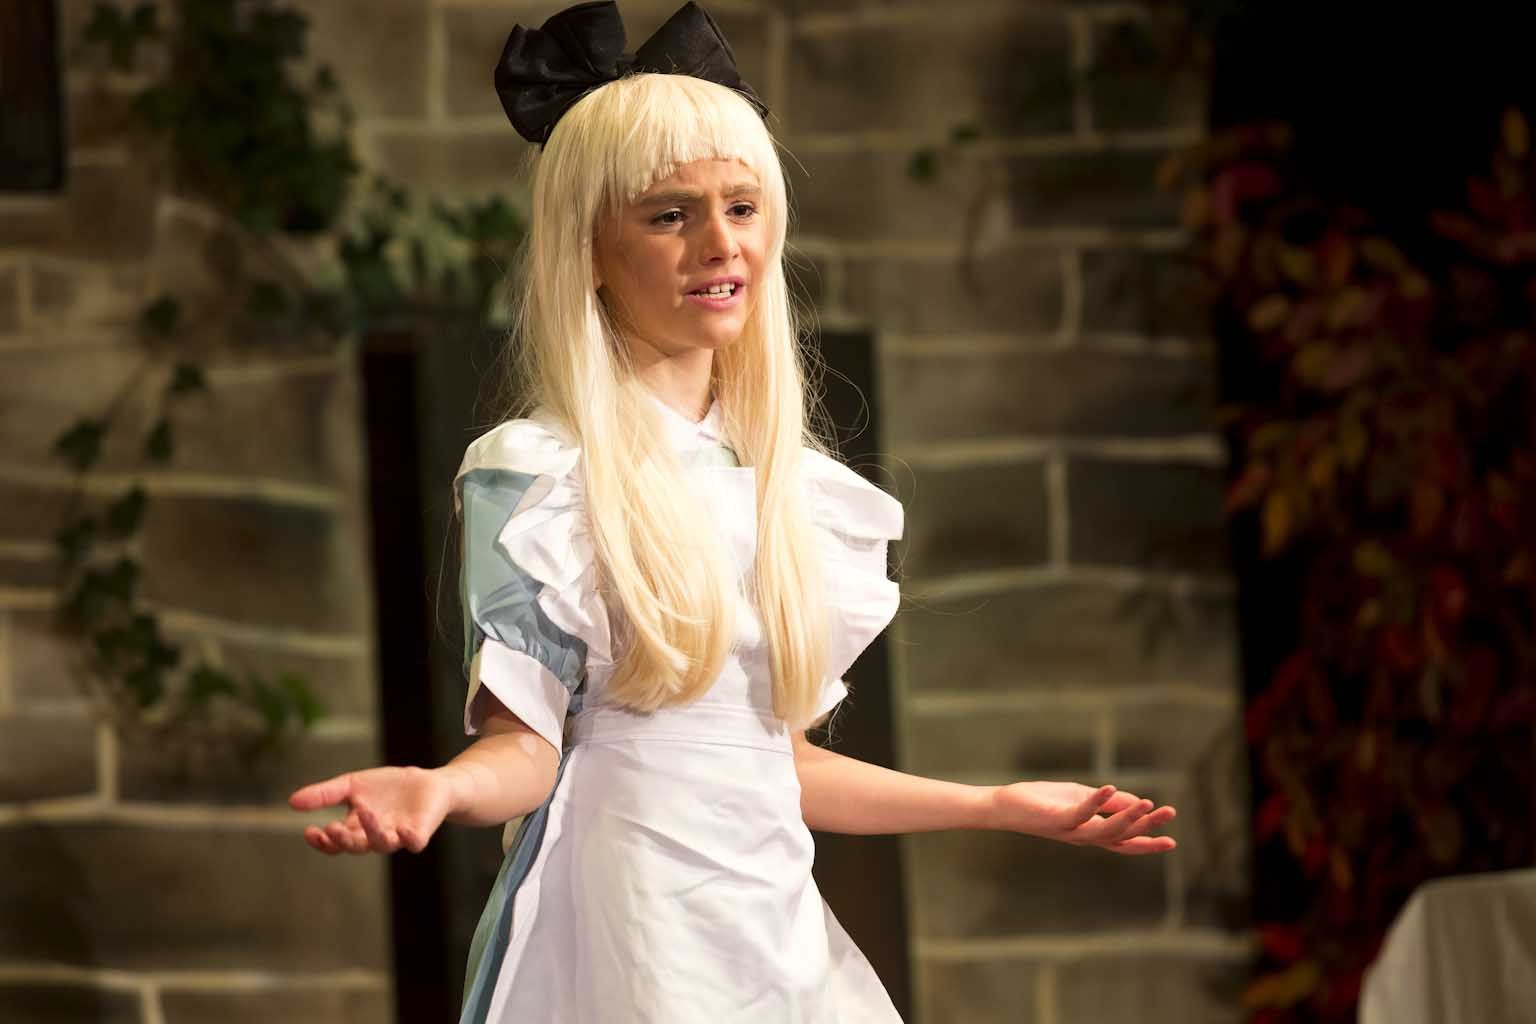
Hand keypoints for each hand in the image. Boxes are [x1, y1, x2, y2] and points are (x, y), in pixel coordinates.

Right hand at [288, 766, 453, 854]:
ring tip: (365, 811)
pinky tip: (402, 830)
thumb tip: (291, 802)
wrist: (427, 782)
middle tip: (332, 828)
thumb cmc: (387, 788)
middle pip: (355, 846)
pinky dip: (409, 839)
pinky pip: (414, 842)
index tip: (310, 831)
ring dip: (372, 831)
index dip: (322, 842)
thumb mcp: (351, 785)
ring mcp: (398, 837)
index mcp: (356, 830)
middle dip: (343, 839)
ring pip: (382, 844)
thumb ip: (324, 794)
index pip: (335, 844)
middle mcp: (375, 837)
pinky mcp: (420, 833)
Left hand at [988, 780, 1176, 854]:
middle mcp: (1083, 836)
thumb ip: (1107, 801)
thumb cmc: (1042, 801)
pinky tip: (1110, 788)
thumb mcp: (1080, 797)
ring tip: (1148, 803)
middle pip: (1121, 837)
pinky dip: (1097, 802)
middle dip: (1147, 828)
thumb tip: (1136, 802)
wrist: (1005, 806)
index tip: (1172, 841)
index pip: (1124, 841)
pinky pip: (1080, 813)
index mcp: (1090, 832)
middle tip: (1170, 813)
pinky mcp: (1056, 819)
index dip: (1147, 843)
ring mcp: (1070, 830)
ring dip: (1128, 818)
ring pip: (1105, 831)